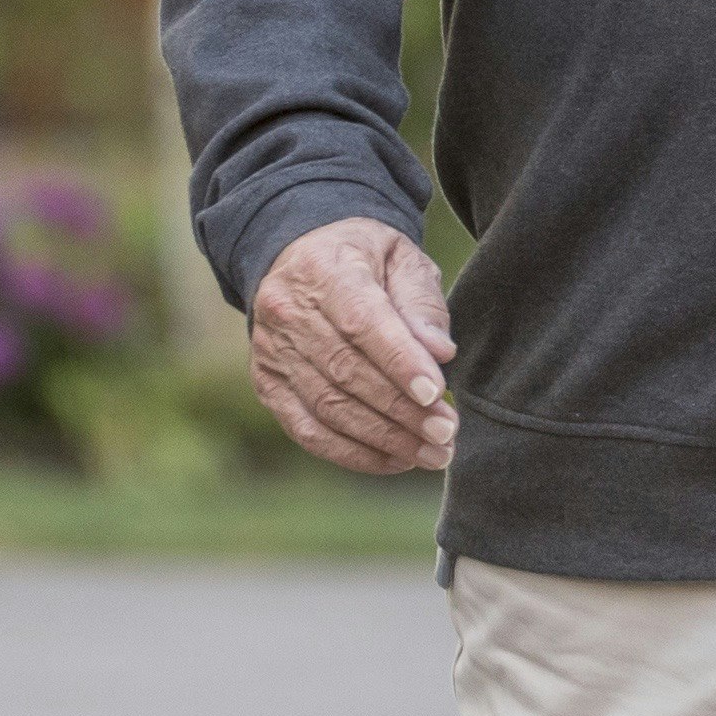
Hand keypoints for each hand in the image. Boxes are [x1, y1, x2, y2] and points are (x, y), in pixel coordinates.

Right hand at [249, 216, 457, 474]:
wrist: (302, 256)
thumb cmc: (366, 258)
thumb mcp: (402, 258)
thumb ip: (421, 302)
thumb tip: (439, 353)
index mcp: (324, 270)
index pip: (361, 323)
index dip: (398, 362)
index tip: (436, 393)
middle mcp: (287, 313)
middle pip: (344, 372)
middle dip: (400, 410)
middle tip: (446, 434)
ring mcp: (272, 353)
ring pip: (327, 407)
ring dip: (383, 438)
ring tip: (432, 453)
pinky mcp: (268, 385)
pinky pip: (307, 429)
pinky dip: (352, 452)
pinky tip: (395, 460)